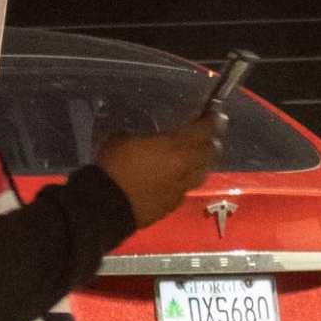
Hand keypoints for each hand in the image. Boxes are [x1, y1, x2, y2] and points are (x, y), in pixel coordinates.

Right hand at [95, 112, 221, 225]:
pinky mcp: (172, 206)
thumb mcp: (124, 138)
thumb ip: (144, 136)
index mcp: (175, 147)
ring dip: (201, 163)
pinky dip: (185, 181)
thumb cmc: (114, 166)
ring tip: (194, 158)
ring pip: (202, 173)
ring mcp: (181, 189)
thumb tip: (148, 138)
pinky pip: (186, 189)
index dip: (212, 121)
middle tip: (206, 136)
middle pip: (210, 153)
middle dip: (210, 142)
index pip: (204, 130)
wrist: (106, 206)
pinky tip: (175, 179)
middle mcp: (185, 168)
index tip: (214, 115)